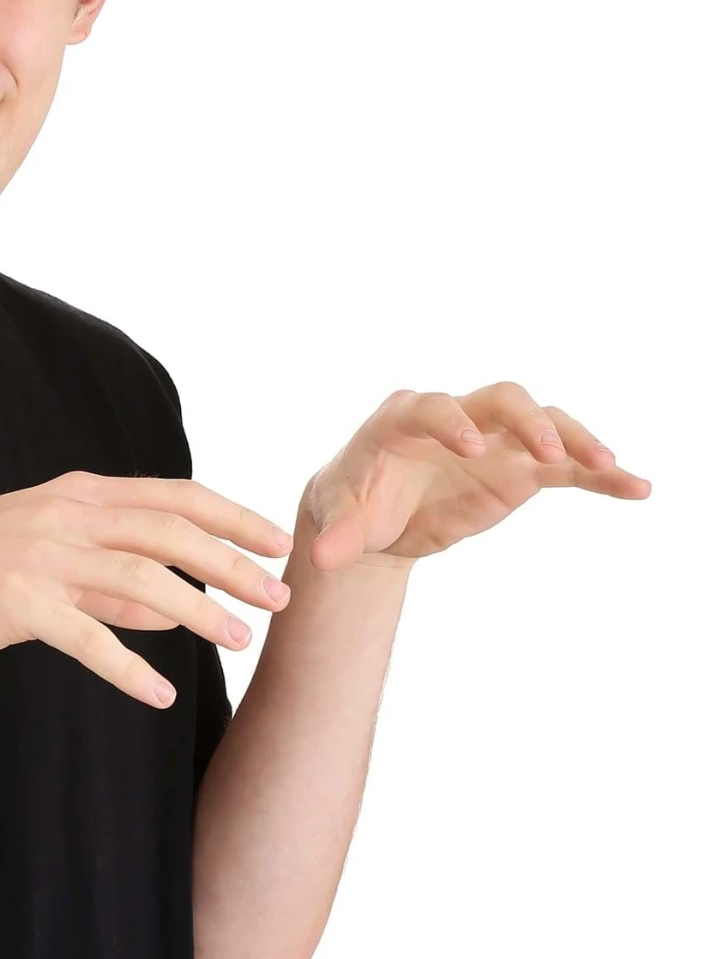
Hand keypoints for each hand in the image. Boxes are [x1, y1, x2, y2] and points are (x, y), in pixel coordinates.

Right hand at [0, 470, 296, 708]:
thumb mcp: (50, 561)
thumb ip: (112, 582)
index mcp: (79, 493)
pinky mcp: (19, 601)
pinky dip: (129, 667)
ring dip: (198, 612)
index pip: (174, 495)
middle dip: (234, 565)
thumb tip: (173, 606)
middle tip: (280, 598)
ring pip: (142, 581)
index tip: (279, 542)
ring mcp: (42, 555)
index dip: (232, 516)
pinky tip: (161, 694)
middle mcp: (67, 514)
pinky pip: (88, 637)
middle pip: (171, 533)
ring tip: (238, 641)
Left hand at [301, 383, 651, 567]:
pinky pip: (566, 467)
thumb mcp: (338, 520)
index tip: (473, 447)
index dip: (453, 422)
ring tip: (610, 466)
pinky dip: (600, 475)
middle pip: (501, 400)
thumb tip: (321, 558)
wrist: (373, 518)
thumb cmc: (351, 505)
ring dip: (577, 441)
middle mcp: (457, 418)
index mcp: (403, 419)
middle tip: (549, 452)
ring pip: (544, 424)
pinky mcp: (519, 468)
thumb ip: (336, 534)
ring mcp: (494, 440)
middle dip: (526, 421)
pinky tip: (637, 489)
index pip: (432, 408)